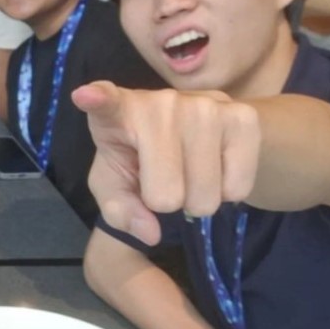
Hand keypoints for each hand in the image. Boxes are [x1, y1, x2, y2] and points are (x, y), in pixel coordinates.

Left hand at [72, 82, 260, 243]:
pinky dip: (228, 191)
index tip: (85, 96)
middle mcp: (161, 102)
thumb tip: (150, 232)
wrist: (202, 130)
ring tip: (190, 172)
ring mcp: (205, 105)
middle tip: (167, 178)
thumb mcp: (116, 184)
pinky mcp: (244, 115)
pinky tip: (217, 167)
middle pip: (167, 196)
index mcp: (117, 114)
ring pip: (206, 196)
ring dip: (199, 198)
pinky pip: (238, 189)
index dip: (98, 101)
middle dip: (168, 202)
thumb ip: (119, 209)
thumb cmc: (141, 158)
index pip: (106, 103)